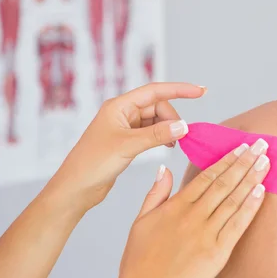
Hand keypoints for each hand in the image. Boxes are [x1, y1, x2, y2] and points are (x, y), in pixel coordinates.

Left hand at [51, 82, 205, 211]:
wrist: (76, 188)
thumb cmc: (92, 163)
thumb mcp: (127, 146)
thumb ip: (156, 135)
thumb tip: (184, 126)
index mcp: (119, 106)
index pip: (155, 91)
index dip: (179, 89)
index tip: (200, 91)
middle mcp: (122, 113)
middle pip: (158, 106)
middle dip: (173, 118)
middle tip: (182, 136)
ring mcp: (125, 127)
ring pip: (156, 120)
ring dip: (168, 129)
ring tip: (174, 144)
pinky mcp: (127, 141)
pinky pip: (151, 132)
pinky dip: (162, 136)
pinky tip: (167, 146)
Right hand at [115, 138, 270, 277]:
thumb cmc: (139, 260)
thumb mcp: (141, 220)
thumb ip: (156, 193)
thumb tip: (164, 169)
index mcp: (176, 206)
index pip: (207, 176)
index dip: (226, 160)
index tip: (241, 147)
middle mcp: (193, 215)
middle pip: (224, 183)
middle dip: (245, 162)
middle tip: (261, 145)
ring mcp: (206, 233)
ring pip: (233, 200)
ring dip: (251, 179)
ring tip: (266, 162)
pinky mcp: (217, 252)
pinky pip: (237, 225)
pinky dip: (250, 207)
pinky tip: (261, 192)